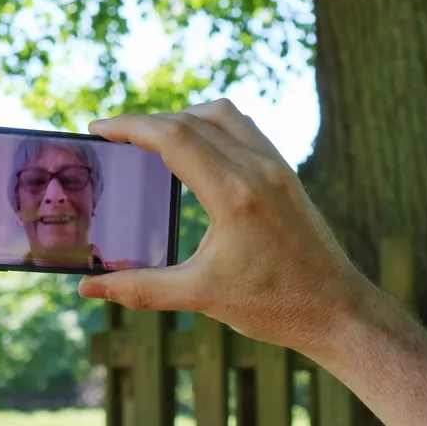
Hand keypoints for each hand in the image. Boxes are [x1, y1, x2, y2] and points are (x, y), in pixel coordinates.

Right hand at [79, 98, 371, 352]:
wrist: (338, 310)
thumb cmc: (275, 305)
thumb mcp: (201, 296)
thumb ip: (140, 288)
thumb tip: (88, 290)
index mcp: (234, 194)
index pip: (173, 136)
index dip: (130, 126)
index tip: (98, 129)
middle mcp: (258, 169)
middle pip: (193, 119)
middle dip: (149, 123)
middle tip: (116, 140)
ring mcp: (278, 167)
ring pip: (224, 116)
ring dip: (185, 118)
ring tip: (154, 142)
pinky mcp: (289, 174)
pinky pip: (246, 130)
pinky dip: (215, 128)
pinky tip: (199, 154)